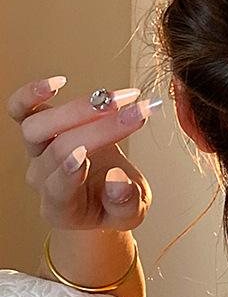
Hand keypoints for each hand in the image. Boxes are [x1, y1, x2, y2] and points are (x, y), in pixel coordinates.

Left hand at [7, 76, 160, 232]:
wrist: (103, 193)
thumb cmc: (115, 205)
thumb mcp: (132, 214)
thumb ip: (126, 203)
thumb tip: (117, 179)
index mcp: (62, 208)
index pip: (57, 188)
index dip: (68, 170)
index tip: (86, 154)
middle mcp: (43, 179)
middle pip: (59, 149)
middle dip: (102, 128)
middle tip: (137, 113)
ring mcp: (37, 152)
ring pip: (39, 127)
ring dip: (80, 109)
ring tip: (117, 99)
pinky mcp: (40, 129)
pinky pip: (22, 110)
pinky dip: (32, 95)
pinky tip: (58, 82)